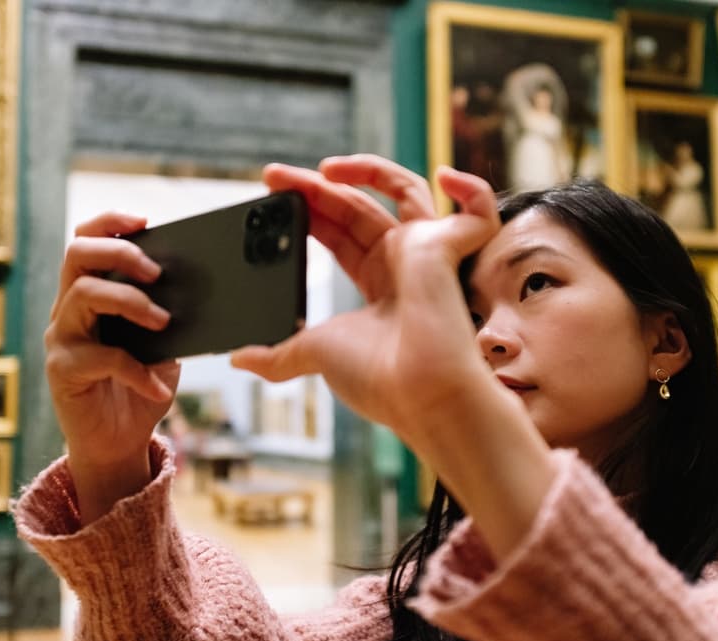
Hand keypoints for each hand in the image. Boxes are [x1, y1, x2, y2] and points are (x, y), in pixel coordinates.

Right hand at [45, 213, 179, 522]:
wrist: (119, 443)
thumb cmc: (140, 387)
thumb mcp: (163, 345)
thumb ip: (169, 316)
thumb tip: (202, 289)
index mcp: (91, 294)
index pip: (87, 240)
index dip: (111, 223)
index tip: (145, 220)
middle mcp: (68, 310)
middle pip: (76, 255)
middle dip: (120, 254)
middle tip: (156, 273)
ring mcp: (61, 338)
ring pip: (83, 295)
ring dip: (131, 302)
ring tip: (164, 321)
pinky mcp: (62, 371)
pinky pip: (101, 357)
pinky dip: (137, 371)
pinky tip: (158, 387)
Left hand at [238, 156, 556, 557]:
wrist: (418, 395)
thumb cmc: (378, 380)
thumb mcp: (313, 355)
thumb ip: (277, 354)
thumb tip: (238, 359)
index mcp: (377, 283)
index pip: (339, 233)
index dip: (309, 211)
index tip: (272, 196)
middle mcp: (404, 263)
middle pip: (357, 206)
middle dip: (314, 188)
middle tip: (274, 176)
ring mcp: (431, 252)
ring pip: (406, 189)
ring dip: (367, 169)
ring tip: (323, 168)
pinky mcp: (453, 246)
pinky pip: (479, 208)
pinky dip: (471, 188)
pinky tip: (446, 176)